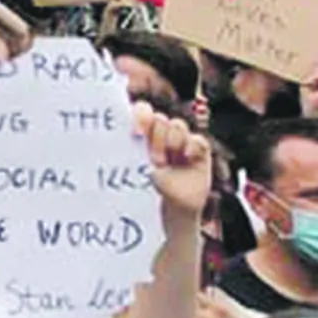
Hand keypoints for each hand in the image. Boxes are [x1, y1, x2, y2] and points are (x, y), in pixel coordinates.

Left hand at [136, 99, 211, 224]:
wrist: (172, 207)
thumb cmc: (147, 187)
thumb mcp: (135, 171)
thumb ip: (128, 156)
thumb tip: (119, 145)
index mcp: (143, 131)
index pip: (142, 110)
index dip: (141, 115)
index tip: (137, 133)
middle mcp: (161, 132)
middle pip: (160, 118)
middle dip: (156, 138)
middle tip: (155, 160)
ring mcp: (181, 140)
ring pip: (177, 125)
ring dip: (172, 142)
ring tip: (169, 162)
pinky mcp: (199, 150)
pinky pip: (198, 140)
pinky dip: (192, 146)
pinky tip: (186, 157)